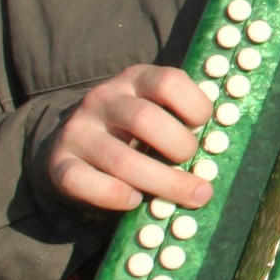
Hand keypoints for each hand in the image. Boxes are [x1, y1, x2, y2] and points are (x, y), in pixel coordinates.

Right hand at [40, 65, 212, 213]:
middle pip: (145, 120)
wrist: (77, 142)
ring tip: (185, 195)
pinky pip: (85, 182)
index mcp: (135, 80)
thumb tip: (220, 149)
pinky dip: (116, 196)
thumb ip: (184, 122)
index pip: (168, 82)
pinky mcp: (59, 162)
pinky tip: (135, 200)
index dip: (195, 106)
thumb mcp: (159, 111)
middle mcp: (103, 99)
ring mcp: (78, 130)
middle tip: (197, 169)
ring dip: (160, 182)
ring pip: (120, 159)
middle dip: (180, 149)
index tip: (202, 126)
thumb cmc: (136, 131)